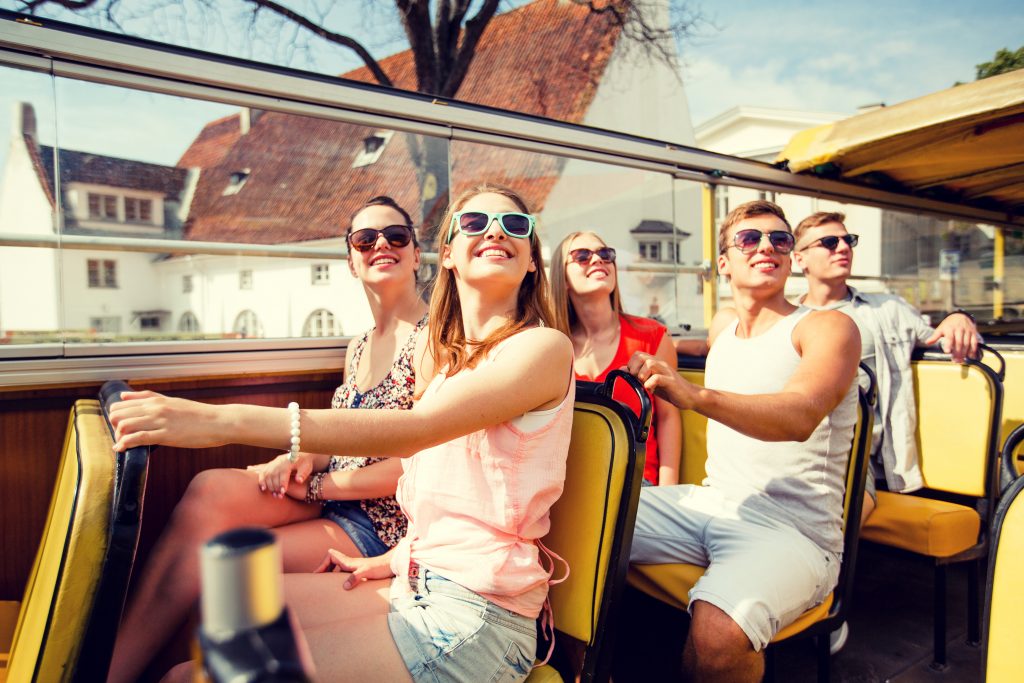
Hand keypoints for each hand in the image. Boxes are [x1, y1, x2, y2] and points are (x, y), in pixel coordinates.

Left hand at [109, 391, 224, 451]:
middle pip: (118, 414)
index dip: (116, 417)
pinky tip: (122, 449)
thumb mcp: (172, 401)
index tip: (122, 427)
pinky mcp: (166, 435)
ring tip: (124, 444)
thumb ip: (147, 397)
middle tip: (123, 437)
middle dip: (114, 427)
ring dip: (119, 437)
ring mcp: (160, 421)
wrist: (219, 422)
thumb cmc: (198, 415)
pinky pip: (138, 438)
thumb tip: (124, 395)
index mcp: (155, 400)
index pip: (120, 404)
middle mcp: (155, 408)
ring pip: (124, 425)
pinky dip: (125, 444)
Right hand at [248, 452, 314, 497]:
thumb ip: (303, 474)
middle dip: (276, 487)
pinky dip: (262, 481)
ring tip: (274, 495)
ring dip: (269, 486)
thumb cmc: (305, 463)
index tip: (283, 492)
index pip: (284, 473)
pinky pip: (263, 473)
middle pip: (274, 475)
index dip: (282, 483)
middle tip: (279, 497)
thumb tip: (299, 481)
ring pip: (267, 475)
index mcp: (289, 461)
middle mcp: (279, 461)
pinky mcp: (270, 465)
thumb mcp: (307, 467)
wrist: (301, 456)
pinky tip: (263, 489)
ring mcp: (273, 463)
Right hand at [315, 549, 394, 588]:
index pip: (331, 555)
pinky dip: (339, 578)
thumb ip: (355, 577)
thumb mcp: (366, 572)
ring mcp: (354, 568)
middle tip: (318, 580)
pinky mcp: (359, 573)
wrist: (392, 565)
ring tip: (326, 585)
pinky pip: (344, 574)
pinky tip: (341, 588)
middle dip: (324, 569)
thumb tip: (344, 586)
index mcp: (348, 562)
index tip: (317, 574)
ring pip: (337, 568)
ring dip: (330, 573)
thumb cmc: (380, 568)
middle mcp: (350, 563)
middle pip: (331, 561)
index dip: (322, 563)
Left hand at [626, 351, 696, 409]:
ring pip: (649, 364)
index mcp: (654, 362)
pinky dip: (650, 384)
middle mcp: (660, 363)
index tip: (633, 377)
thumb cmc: (669, 389)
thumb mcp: (651, 380)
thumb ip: (638, 374)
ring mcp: (666, 371)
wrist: (690, 396)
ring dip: (642, 376)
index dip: (631, 365)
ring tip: (644, 385)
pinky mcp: (671, 381)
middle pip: (640, 356)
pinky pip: (657, 377)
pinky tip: (651, 390)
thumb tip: (622, 368)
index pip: (636, 354)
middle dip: (634, 369)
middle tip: (638, 381)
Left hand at [926, 312, 979, 363]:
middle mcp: (959, 329)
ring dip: (964, 353)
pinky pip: (974, 342)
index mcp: (949, 328)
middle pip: (959, 342)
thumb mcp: (940, 329)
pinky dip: (973, 350)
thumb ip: (935, 336)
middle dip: (957, 352)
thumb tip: (927, 342)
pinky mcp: (973, 333)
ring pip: (967, 343)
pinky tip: (970, 356)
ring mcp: (967, 331)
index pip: (949, 337)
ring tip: (961, 360)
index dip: (948, 345)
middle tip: (955, 361)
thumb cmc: (948, 325)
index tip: (947, 352)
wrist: (960, 316)